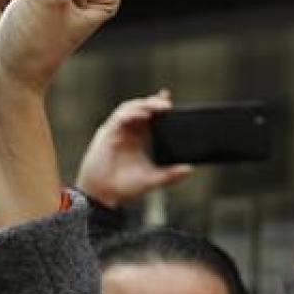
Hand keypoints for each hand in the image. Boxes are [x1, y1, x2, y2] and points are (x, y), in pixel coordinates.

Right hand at [75, 91, 193, 207]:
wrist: (104, 193)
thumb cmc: (126, 186)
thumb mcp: (154, 179)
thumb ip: (171, 174)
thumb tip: (189, 169)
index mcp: (139, 138)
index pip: (149, 117)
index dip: (158, 106)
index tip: (170, 100)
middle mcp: (128, 131)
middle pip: (141, 109)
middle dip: (154, 102)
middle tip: (168, 102)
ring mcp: (118, 131)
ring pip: (130, 109)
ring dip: (144, 105)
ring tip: (159, 105)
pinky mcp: (108, 134)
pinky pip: (120, 118)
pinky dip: (132, 114)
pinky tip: (144, 114)